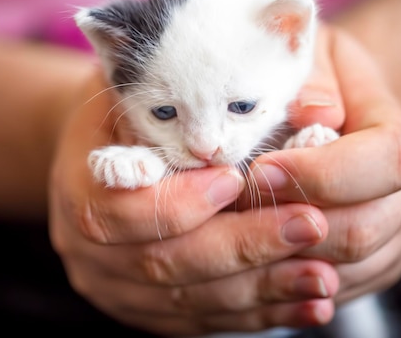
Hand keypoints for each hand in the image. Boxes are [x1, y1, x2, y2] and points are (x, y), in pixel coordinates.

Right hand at [48, 70, 339, 334]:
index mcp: (78, 190)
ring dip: (262, 290)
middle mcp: (88, 251)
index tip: (239, 179)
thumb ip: (180, 97)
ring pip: (190, 302)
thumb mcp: (138, 86)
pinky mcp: (149, 310)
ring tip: (322, 275)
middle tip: (308, 226)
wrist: (101, 153)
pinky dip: (259, 314)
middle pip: (163, 264)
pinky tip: (308, 303)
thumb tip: (278, 101)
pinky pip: (204, 321)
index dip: (181, 202)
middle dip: (242, 247)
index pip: (121, 212)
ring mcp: (117, 288)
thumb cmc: (129, 111)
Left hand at [249, 24, 400, 304]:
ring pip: (346, 267)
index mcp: (393, 135)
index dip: (320, 172)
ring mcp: (391, 234)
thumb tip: (314, 111)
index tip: (260, 170)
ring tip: (236, 232)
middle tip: (233, 207)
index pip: (382, 162)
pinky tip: (253, 256)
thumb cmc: (312, 82)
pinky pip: (334, 289)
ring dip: (285, 256)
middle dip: (291, 222)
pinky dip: (290, 281)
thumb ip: (311, 81)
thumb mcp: (309, 58)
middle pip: (365, 227)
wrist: (333, 110)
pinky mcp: (369, 264)